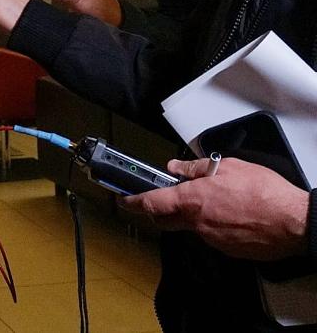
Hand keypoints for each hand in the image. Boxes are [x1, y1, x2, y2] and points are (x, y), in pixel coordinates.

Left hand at [121, 157, 308, 260]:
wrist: (294, 223)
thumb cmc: (265, 193)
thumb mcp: (229, 168)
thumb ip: (197, 169)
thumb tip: (177, 169)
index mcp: (192, 201)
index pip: (151, 203)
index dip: (133, 201)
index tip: (124, 199)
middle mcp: (197, 223)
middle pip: (165, 219)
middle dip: (158, 210)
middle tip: (162, 198)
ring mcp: (212, 239)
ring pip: (191, 226)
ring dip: (193, 214)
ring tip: (214, 200)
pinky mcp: (228, 250)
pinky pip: (211, 235)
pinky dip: (213, 224)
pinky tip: (230, 214)